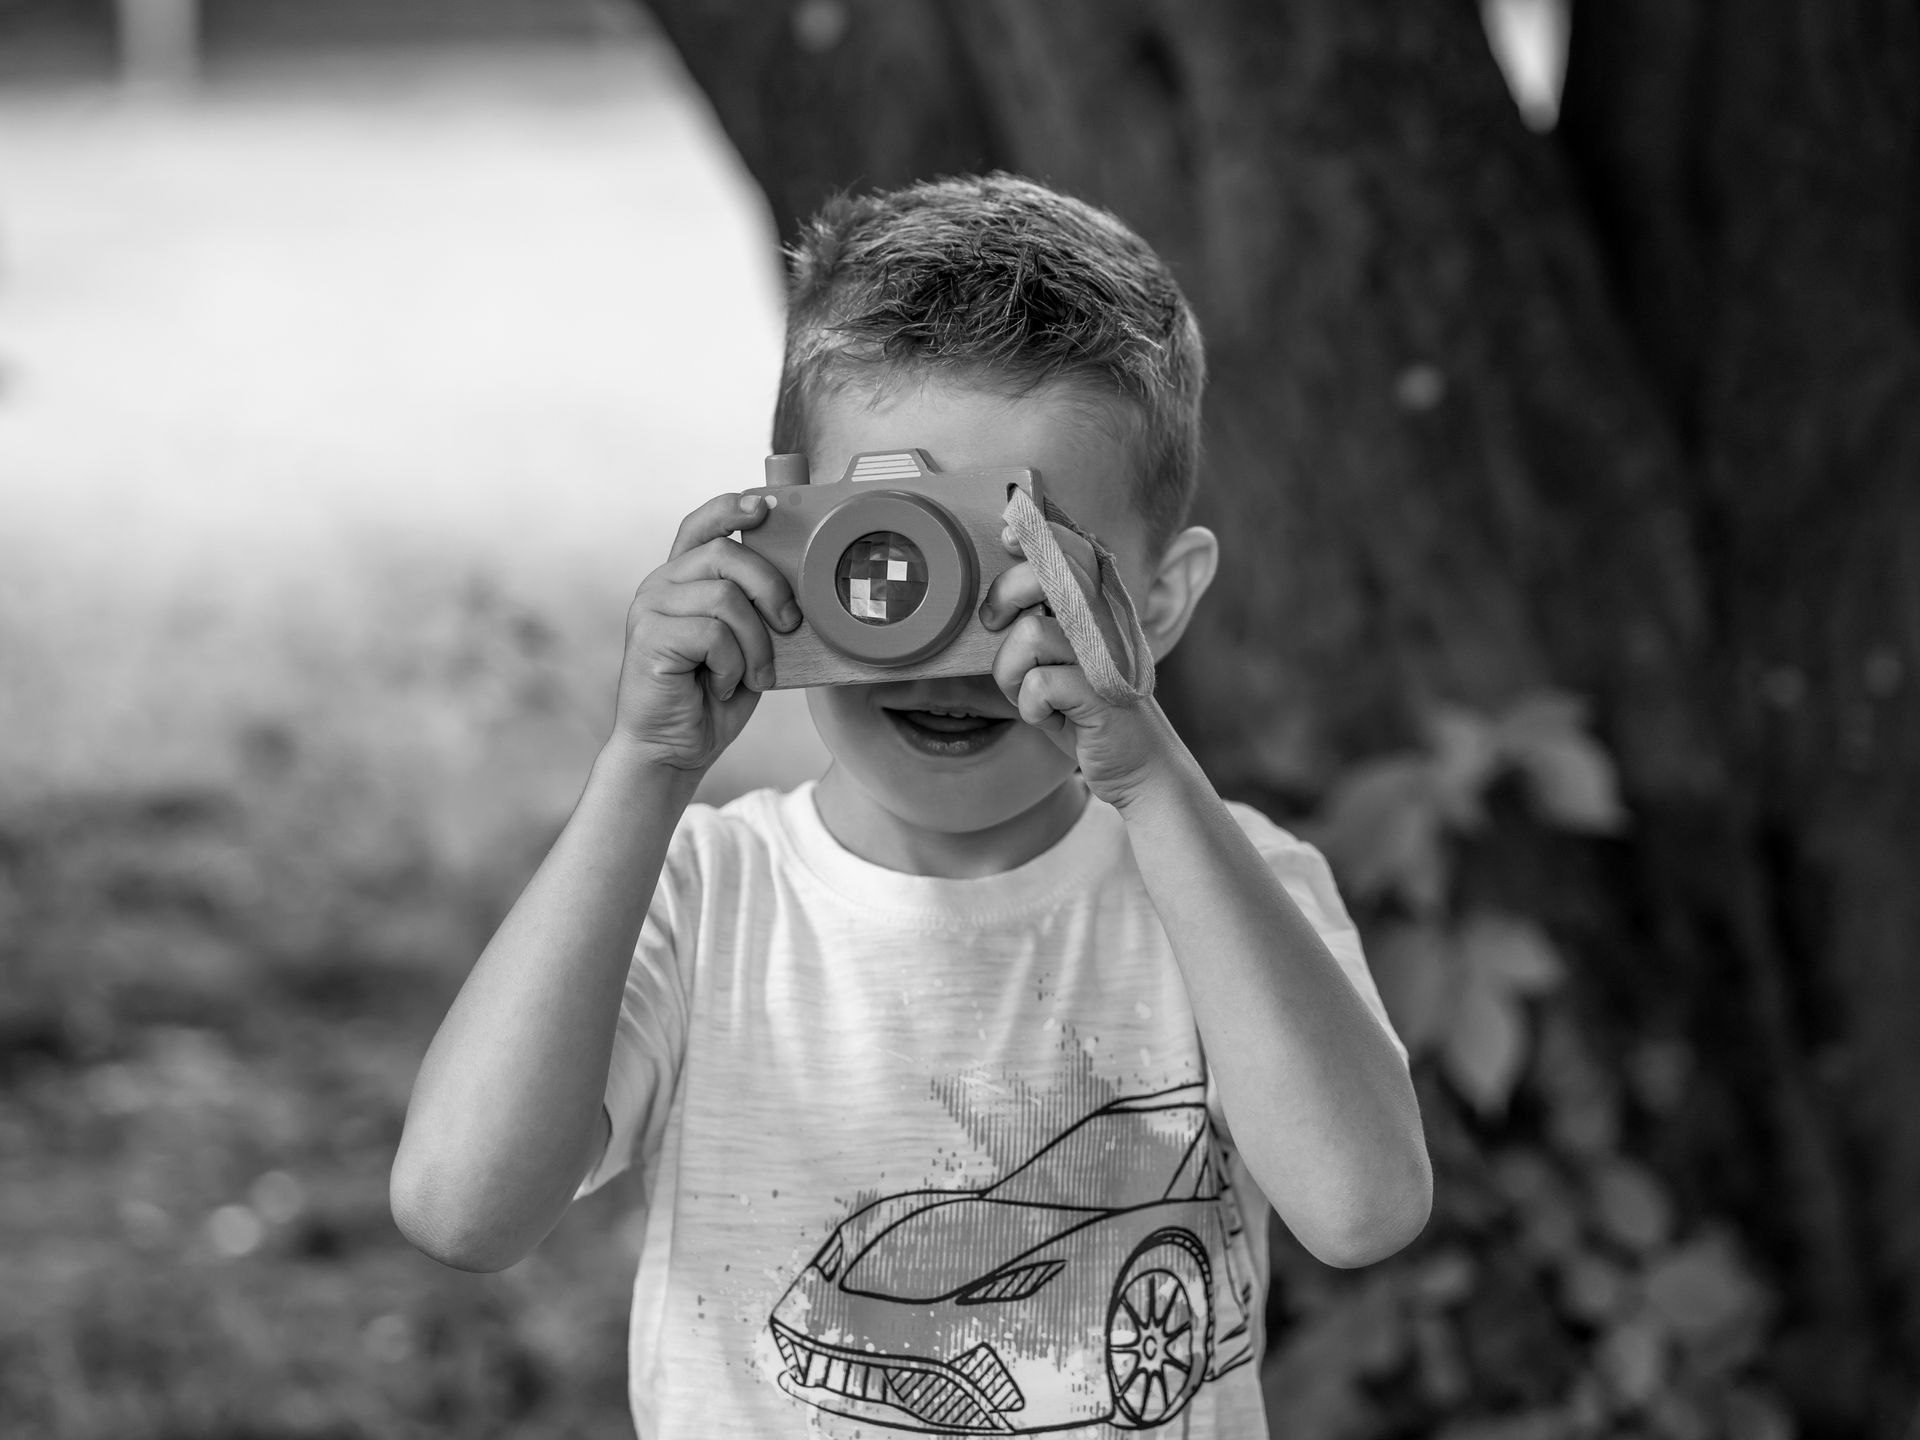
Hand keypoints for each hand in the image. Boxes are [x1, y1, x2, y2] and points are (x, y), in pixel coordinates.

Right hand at [610, 491, 799, 771]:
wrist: (673, 750)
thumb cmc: (711, 698)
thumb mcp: (745, 644)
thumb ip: (755, 607)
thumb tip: (800, 581)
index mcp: (683, 579)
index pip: (701, 525)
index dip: (732, 508)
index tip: (767, 507)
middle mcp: (660, 585)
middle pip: (725, 554)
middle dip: (771, 588)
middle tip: (789, 626)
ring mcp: (650, 609)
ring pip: (724, 597)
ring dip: (754, 643)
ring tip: (752, 674)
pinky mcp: (648, 637)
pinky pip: (712, 634)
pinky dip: (731, 665)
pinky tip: (719, 685)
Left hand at [979, 522, 1174, 808]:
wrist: (1139, 769)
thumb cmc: (1088, 712)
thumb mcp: (1064, 661)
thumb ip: (1040, 623)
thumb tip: (995, 594)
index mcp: (1100, 608)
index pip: (1071, 547)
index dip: (1034, 531)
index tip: (1005, 533)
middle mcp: (1107, 622)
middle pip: (1045, 574)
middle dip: (1004, 597)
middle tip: (996, 624)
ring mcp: (1106, 657)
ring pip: (1028, 635)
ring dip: (1012, 674)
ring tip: (1031, 695)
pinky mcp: (1100, 696)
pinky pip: (1037, 685)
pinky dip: (1031, 709)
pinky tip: (1051, 719)